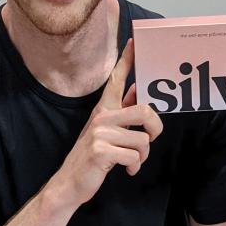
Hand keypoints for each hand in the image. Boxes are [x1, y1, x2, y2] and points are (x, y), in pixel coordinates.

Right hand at [51, 39, 163, 208]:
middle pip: (145, 110)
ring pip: (143, 139)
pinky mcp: (101, 150)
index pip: (117, 80)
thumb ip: (121, 112)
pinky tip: (126, 170)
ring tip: (132, 161)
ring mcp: (99, 133)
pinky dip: (134, 167)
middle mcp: (101, 117)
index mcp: (103, 109)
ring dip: (143, 155)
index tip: (134, 42)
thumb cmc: (91, 157)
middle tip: (152, 138)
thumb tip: (136, 90)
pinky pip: (134, 156)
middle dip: (156, 128)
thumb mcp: (105, 131)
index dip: (127, 60)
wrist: (70, 183)